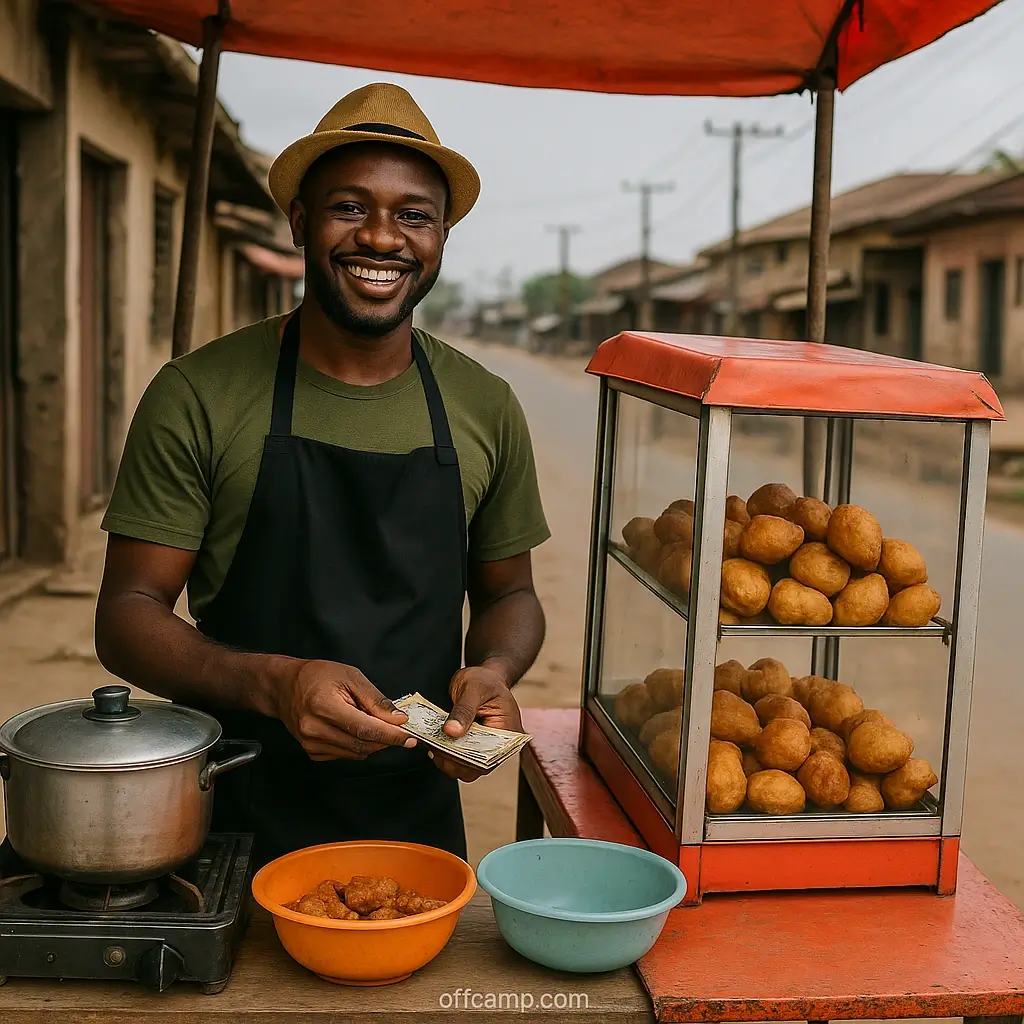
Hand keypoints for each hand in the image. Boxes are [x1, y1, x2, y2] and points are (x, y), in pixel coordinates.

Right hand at [275, 659, 416, 760]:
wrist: (285, 687)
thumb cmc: (317, 676)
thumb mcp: (350, 676)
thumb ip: (375, 699)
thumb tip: (397, 718)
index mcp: (323, 705)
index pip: (365, 728)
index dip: (390, 735)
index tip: (409, 737)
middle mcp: (314, 728)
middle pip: (362, 744)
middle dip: (386, 739)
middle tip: (401, 730)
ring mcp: (311, 743)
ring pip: (356, 752)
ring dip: (373, 742)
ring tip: (374, 723)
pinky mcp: (312, 752)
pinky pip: (345, 754)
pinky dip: (358, 745)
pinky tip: (355, 729)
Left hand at [429, 662, 521, 782]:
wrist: (483, 677)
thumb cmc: (484, 680)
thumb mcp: (473, 688)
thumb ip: (463, 710)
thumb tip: (451, 731)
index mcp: (509, 733)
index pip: (488, 756)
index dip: (466, 759)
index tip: (445, 749)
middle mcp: (500, 746)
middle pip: (476, 767)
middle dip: (452, 760)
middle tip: (433, 746)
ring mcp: (486, 748)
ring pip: (465, 767)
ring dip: (447, 759)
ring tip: (432, 744)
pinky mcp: (473, 748)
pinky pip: (460, 759)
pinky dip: (446, 754)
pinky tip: (434, 743)